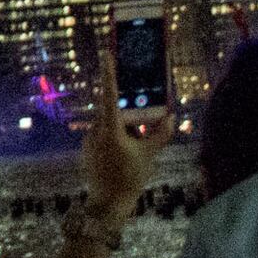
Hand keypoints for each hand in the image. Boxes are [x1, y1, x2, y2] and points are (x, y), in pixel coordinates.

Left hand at [81, 86, 159, 221]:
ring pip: (109, 125)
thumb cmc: (129, 177)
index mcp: (110, 129)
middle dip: (129, 116)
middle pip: (114, 112)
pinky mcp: (86, 148)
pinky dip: (115, 139)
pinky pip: (103, 136)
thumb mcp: (149, 155)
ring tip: (134, 151)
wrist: (108, 204)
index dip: (110, 73)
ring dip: (123, 130)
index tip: (106, 54)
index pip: (110, 95)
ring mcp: (88, 139)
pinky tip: (123, 157)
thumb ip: (161, 133)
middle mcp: (95, 130)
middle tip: (140, 129)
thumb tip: (171, 116)